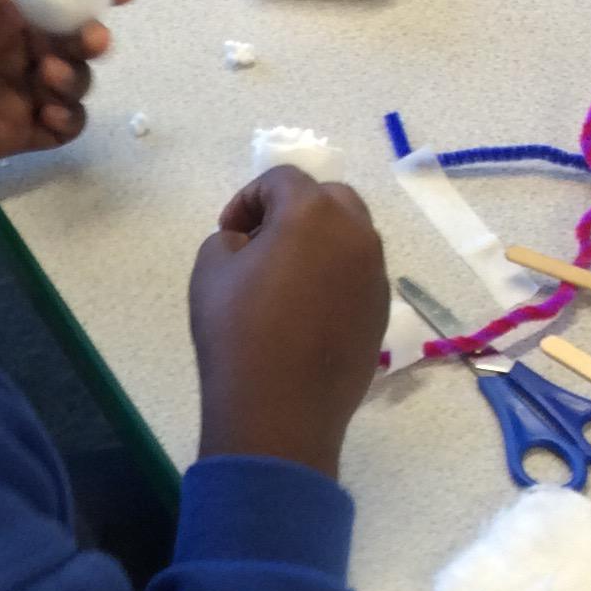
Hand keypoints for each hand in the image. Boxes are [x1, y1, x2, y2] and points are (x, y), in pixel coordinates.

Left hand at [0, 0, 136, 179]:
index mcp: (15, 15)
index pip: (69, 1)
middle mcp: (26, 52)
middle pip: (81, 45)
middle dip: (94, 38)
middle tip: (91, 37)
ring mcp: (26, 93)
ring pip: (77, 85)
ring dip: (75, 77)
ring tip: (47, 75)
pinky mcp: (21, 132)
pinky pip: (64, 128)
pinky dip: (69, 118)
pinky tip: (50, 111)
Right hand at [188, 168, 390, 481]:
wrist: (280, 411)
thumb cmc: (237, 334)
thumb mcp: (210, 270)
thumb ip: (230, 238)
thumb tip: (251, 244)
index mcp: (313, 214)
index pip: (282, 179)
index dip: (248, 198)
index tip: (228, 230)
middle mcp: (356, 235)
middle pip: (330, 199)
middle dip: (294, 210)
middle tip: (261, 243)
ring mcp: (376, 275)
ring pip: (351, 237)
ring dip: (319, 242)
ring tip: (284, 278)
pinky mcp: (381, 312)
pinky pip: (357, 276)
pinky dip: (334, 277)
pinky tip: (305, 312)